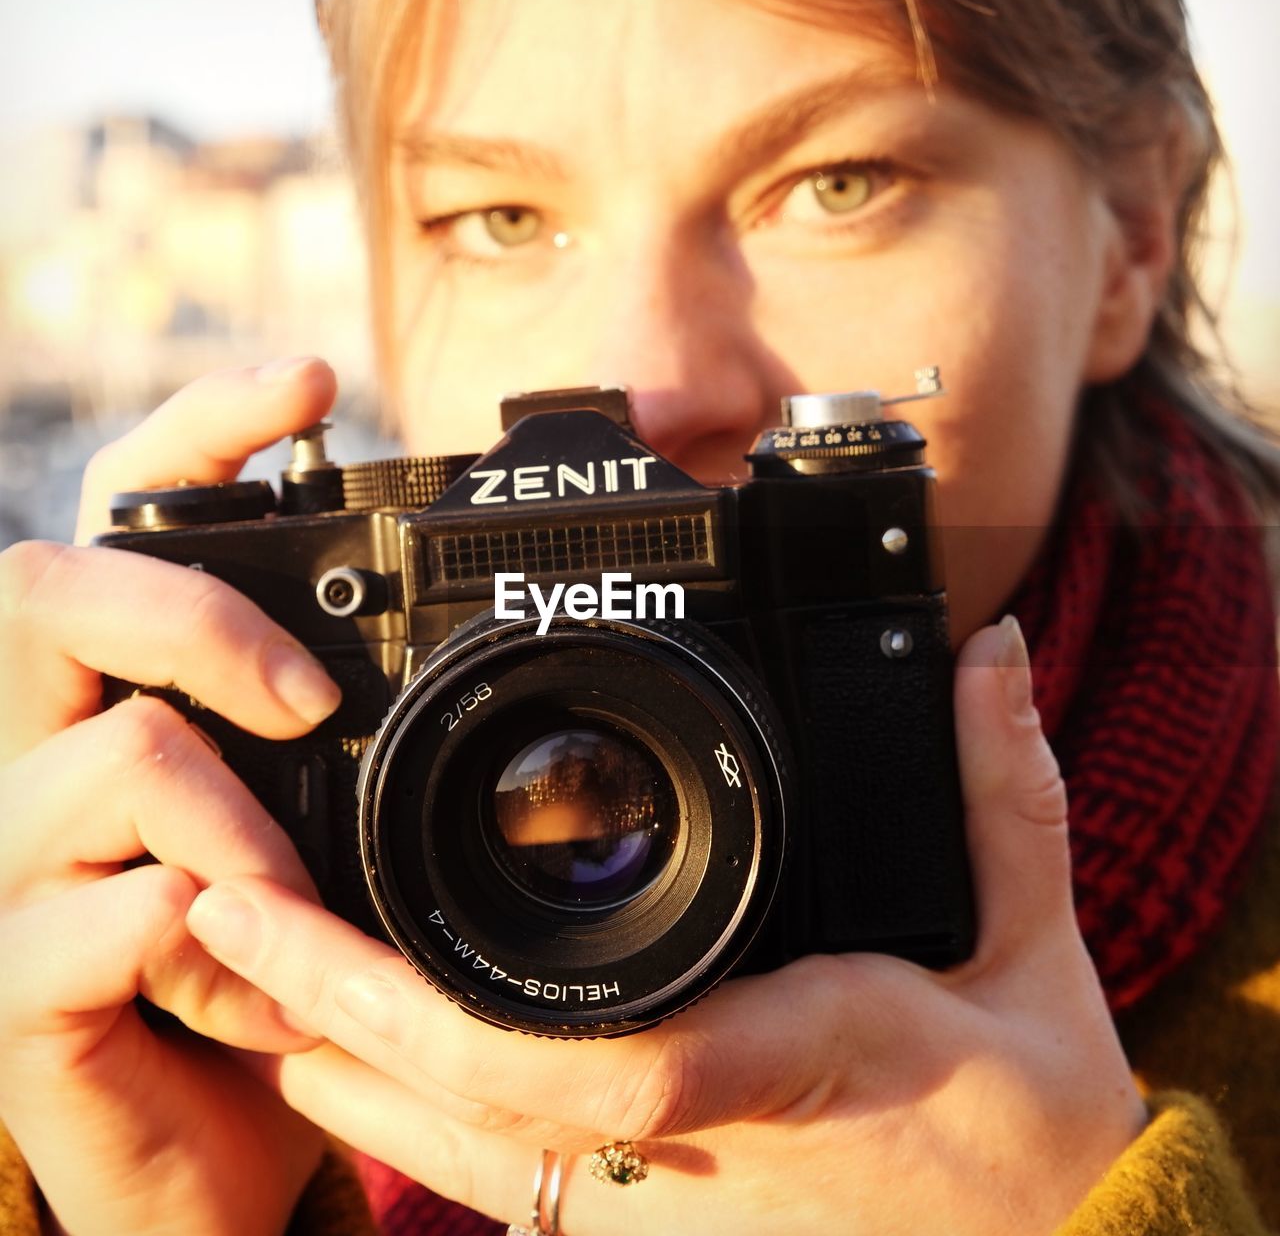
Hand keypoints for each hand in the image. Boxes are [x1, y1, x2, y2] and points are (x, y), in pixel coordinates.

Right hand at [0, 359, 342, 1235]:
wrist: (210, 1149)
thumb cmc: (269, 964)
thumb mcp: (309, 830)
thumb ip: (321, 742)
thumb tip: (407, 665)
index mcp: (112, 700)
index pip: (119, 519)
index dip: (197, 433)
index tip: (309, 383)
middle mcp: (34, 758)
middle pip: (49, 589)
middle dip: (195, 616)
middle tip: (308, 695)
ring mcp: (9, 868)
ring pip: (119, 761)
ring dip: (246, 831)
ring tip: (300, 904)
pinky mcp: (16, 986)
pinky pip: (127, 920)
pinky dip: (228, 955)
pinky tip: (263, 1000)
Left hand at [185, 615, 1146, 1235]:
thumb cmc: (1038, 1145)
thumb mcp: (1033, 965)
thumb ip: (1001, 797)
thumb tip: (989, 655)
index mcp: (780, 1070)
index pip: (584, 1065)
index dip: (410, 1012)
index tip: (288, 920)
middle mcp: (689, 1166)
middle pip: (458, 1109)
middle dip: (319, 1011)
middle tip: (216, 906)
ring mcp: (654, 1222)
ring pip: (448, 1159)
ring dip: (333, 1059)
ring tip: (237, 960)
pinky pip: (488, 1188)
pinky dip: (395, 1115)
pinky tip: (334, 1056)